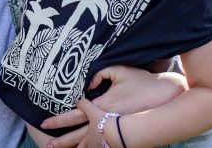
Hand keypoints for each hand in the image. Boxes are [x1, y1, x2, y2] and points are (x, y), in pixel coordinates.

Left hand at [41, 66, 186, 146]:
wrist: (166, 97)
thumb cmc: (143, 83)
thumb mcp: (120, 70)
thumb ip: (100, 73)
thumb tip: (87, 81)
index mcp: (102, 106)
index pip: (74, 114)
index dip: (59, 120)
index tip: (44, 124)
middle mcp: (106, 122)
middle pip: (78, 136)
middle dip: (61, 142)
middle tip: (46, 146)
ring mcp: (116, 131)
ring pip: (90, 144)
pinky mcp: (124, 137)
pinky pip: (103, 146)